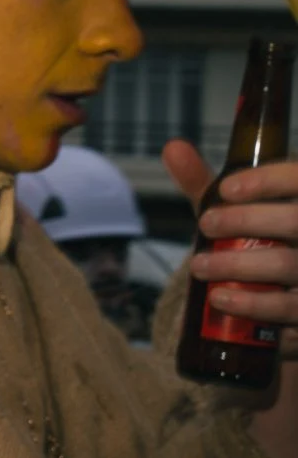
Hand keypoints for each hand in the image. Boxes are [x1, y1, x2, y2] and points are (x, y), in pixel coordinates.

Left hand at [165, 140, 297, 329]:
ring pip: (291, 265)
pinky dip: (255, 305)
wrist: (279, 294)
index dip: (268, 180)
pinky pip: (292, 309)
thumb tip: (173, 147)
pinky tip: (222, 299)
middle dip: (246, 221)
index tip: (226, 189)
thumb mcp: (233, 210)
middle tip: (205, 225)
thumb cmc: (255, 239)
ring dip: (239, 266)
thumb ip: (205, 182)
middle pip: (297, 222)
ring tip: (199, 267)